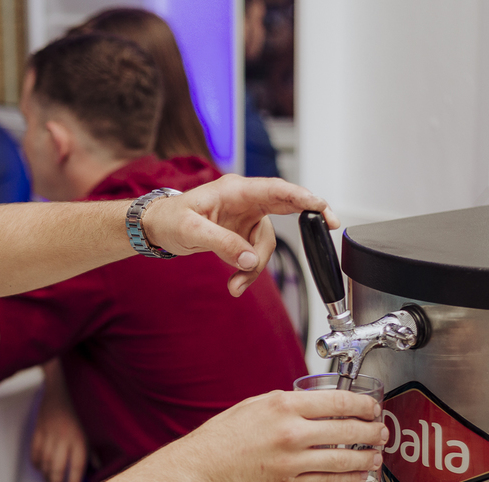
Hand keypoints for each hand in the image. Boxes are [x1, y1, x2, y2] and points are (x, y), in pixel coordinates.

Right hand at [31, 363, 87, 481]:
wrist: (58, 392)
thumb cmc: (76, 415)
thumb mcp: (88, 433)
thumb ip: (91, 454)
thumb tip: (96, 471)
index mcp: (79, 440)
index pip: (76, 469)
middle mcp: (63, 439)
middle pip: (57, 470)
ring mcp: (48, 436)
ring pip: (44, 465)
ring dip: (46, 478)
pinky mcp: (37, 433)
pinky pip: (34, 455)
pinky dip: (37, 465)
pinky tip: (41, 468)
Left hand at [142, 175, 338, 296]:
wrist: (157, 228)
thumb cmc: (169, 220)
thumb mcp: (191, 232)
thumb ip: (222, 244)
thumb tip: (249, 260)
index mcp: (235, 190)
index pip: (276, 190)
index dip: (302, 196)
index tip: (322, 206)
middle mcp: (245, 200)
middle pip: (286, 207)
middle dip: (308, 218)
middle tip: (331, 226)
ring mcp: (246, 217)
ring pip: (266, 243)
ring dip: (256, 267)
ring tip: (235, 285)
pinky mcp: (242, 233)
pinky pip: (255, 254)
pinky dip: (248, 270)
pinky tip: (235, 282)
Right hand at [157, 389, 384, 481]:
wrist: (200, 469)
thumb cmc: (222, 437)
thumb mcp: (255, 405)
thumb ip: (288, 404)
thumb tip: (317, 404)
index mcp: (283, 406)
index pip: (338, 400)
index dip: (364, 405)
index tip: (372, 408)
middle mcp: (291, 432)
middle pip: (348, 430)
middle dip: (372, 431)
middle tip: (380, 432)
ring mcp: (291, 462)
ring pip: (344, 459)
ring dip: (367, 457)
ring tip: (375, 456)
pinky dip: (350, 479)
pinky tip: (359, 476)